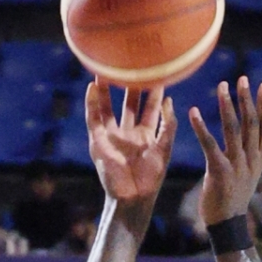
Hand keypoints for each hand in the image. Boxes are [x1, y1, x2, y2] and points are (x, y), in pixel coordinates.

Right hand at [86, 79, 175, 207]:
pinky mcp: (98, 143)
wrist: (133, 198)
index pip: (149, 107)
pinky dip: (91, 104)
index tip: (157, 71)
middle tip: (131, 63)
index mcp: (146, 135)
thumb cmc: (151, 179)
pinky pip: (93, 120)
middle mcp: (128, 133)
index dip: (153, 91)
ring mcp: (112, 137)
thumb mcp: (164, 149)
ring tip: (105, 69)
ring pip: (108, 108)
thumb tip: (169, 101)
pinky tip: (91, 87)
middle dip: (129, 85)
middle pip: (128, 103)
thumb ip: (168, 125)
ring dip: (106, 90)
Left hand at [189, 76, 261, 225]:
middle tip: (242, 78)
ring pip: (234, 130)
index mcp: (258, 160)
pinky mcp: (220, 173)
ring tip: (222, 87)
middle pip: (251, 123)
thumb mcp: (247, 176)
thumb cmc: (232, 200)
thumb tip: (248, 143)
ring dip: (228, 106)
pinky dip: (201, 127)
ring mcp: (237, 166)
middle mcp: (251, 160)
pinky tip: (193, 111)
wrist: (228, 226)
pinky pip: (210, 145)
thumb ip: (248, 158)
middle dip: (247, 99)